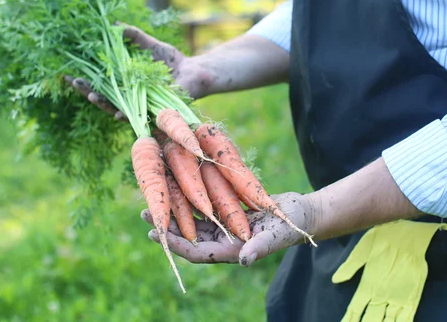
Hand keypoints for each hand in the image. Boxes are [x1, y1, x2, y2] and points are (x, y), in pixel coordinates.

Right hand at [65, 25, 212, 116]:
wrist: (195, 73)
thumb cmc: (172, 61)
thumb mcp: (151, 46)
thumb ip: (134, 37)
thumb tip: (114, 23)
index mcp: (126, 82)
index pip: (99, 81)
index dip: (83, 77)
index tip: (66, 71)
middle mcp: (129, 96)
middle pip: (102, 95)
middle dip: (85, 89)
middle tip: (72, 81)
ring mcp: (140, 106)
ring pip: (115, 108)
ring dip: (102, 102)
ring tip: (89, 95)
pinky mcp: (152, 113)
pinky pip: (138, 116)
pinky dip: (127, 114)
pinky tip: (116, 112)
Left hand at [142, 192, 314, 266]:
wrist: (301, 213)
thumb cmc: (292, 225)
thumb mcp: (278, 234)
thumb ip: (261, 247)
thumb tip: (245, 259)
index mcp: (232, 250)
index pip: (197, 251)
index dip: (176, 243)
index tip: (156, 233)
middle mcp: (224, 240)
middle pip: (189, 236)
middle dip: (168, 226)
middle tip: (144, 212)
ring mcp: (225, 226)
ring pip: (194, 221)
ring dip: (176, 211)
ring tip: (156, 198)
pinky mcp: (229, 212)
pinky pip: (206, 207)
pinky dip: (192, 199)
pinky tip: (179, 187)